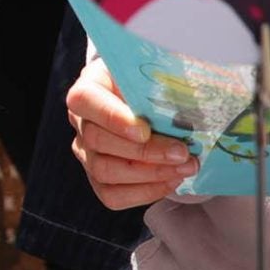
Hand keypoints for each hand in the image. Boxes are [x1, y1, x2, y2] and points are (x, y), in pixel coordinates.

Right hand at [70, 58, 196, 209]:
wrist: (146, 100)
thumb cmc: (150, 84)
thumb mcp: (153, 74)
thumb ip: (161, 86)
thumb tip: (188, 104)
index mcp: (89, 87)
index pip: (85, 101)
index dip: (113, 118)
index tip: (145, 130)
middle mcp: (81, 122)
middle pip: (98, 141)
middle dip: (145, 152)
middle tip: (182, 153)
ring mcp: (86, 153)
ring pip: (104, 171)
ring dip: (150, 174)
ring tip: (185, 168)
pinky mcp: (98, 178)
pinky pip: (112, 195)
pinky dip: (145, 192)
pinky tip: (171, 180)